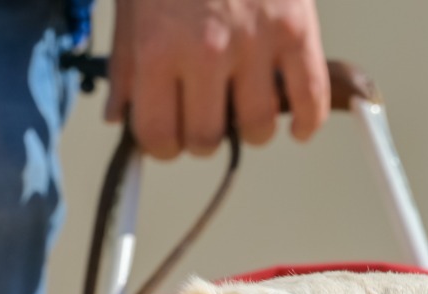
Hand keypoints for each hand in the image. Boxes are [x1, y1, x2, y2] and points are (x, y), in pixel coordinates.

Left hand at [106, 0, 327, 160]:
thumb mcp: (132, 7)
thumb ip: (125, 66)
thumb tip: (119, 118)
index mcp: (157, 49)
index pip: (157, 137)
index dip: (160, 146)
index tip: (167, 138)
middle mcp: (205, 53)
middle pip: (206, 140)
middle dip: (201, 135)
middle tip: (204, 115)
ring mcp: (255, 44)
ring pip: (256, 129)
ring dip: (249, 128)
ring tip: (243, 104)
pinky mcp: (297, 31)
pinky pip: (308, 100)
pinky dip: (305, 122)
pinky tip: (295, 124)